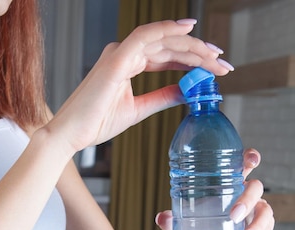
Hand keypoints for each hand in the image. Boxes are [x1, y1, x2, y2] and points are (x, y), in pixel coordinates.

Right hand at [46, 19, 233, 152]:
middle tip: (223, 63)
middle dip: (199, 53)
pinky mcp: (116, 58)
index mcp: (127, 64)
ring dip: (192, 46)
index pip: (167, 56)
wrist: (71, 134)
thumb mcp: (138, 110)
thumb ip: (162, 97)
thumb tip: (186, 92)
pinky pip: (146, 36)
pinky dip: (168, 29)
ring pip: (163, 40)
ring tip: (214, 57)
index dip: (192, 60)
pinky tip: (189, 30)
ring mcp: (120, 53)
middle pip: (169, 45)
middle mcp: (124, 54)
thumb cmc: (95, 124)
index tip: (214, 69)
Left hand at [156, 149, 274, 229]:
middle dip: (247, 201)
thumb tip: (162, 219)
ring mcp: (256, 213)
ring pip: (266, 215)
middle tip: (233, 217)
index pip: (244, 164)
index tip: (253, 161)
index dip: (250, 158)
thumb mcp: (183, 219)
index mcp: (230, 183)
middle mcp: (247, 195)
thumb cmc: (195, 221)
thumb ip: (173, 218)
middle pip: (256, 189)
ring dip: (256, 229)